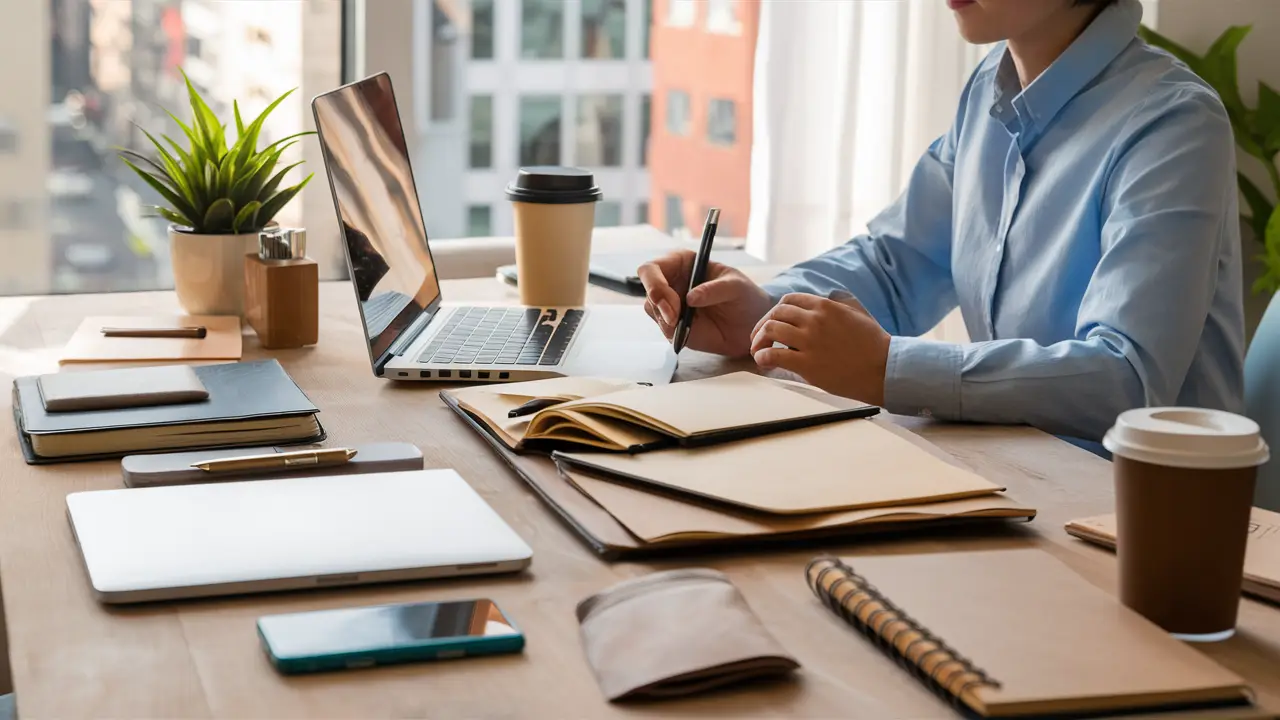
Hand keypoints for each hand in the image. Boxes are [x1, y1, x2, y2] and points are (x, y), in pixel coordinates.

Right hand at [637, 250, 773, 356]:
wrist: (751, 325)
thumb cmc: (744, 296)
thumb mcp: (736, 287)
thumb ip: (714, 289)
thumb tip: (690, 298)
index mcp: (681, 263)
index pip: (652, 269)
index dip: (654, 283)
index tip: (668, 300)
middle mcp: (671, 282)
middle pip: (648, 291)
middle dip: (660, 305)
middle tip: (676, 319)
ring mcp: (671, 305)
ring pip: (653, 311)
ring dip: (668, 320)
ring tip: (691, 324)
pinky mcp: (675, 326)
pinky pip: (665, 330)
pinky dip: (675, 333)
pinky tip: (694, 331)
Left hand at [749, 292, 890, 405]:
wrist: (884, 368)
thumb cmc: (873, 343)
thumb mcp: (856, 312)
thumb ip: (838, 303)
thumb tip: (826, 298)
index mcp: (825, 306)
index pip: (788, 300)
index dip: (775, 312)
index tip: (771, 322)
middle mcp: (815, 319)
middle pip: (775, 314)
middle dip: (762, 326)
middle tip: (759, 339)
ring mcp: (810, 341)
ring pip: (770, 330)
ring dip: (759, 341)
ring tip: (759, 351)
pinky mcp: (807, 363)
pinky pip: (774, 355)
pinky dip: (763, 356)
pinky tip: (764, 361)